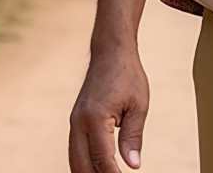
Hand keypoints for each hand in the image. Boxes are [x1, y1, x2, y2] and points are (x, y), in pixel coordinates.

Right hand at [69, 47, 149, 172]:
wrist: (110, 52)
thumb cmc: (127, 75)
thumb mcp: (138, 105)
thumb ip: (133, 137)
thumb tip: (133, 165)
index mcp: (96, 118)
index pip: (103, 158)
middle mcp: (79, 122)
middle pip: (83, 165)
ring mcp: (74, 122)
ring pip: (75, 160)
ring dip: (89, 172)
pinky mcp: (75, 120)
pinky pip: (75, 149)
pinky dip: (84, 162)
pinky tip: (98, 168)